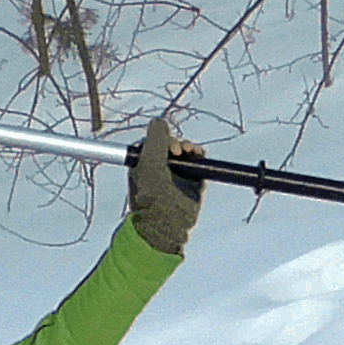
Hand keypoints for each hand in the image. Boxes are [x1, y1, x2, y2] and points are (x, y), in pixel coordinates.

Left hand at [128, 117, 204, 255]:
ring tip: (191, 151)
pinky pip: (198, 162)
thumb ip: (154, 140)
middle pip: (172, 144)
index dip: (164, 140)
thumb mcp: (148, 163)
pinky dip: (200, 156)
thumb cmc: (151, 195)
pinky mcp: (192, 181)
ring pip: (186, 151)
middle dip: (178, 143)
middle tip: (180, 151)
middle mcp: (160, 167)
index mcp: (144, 163)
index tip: (169, 148)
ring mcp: (177, 174)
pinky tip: (199, 154)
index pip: (155, 141)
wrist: (166, 223)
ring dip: (190, 147)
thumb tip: (159, 121)